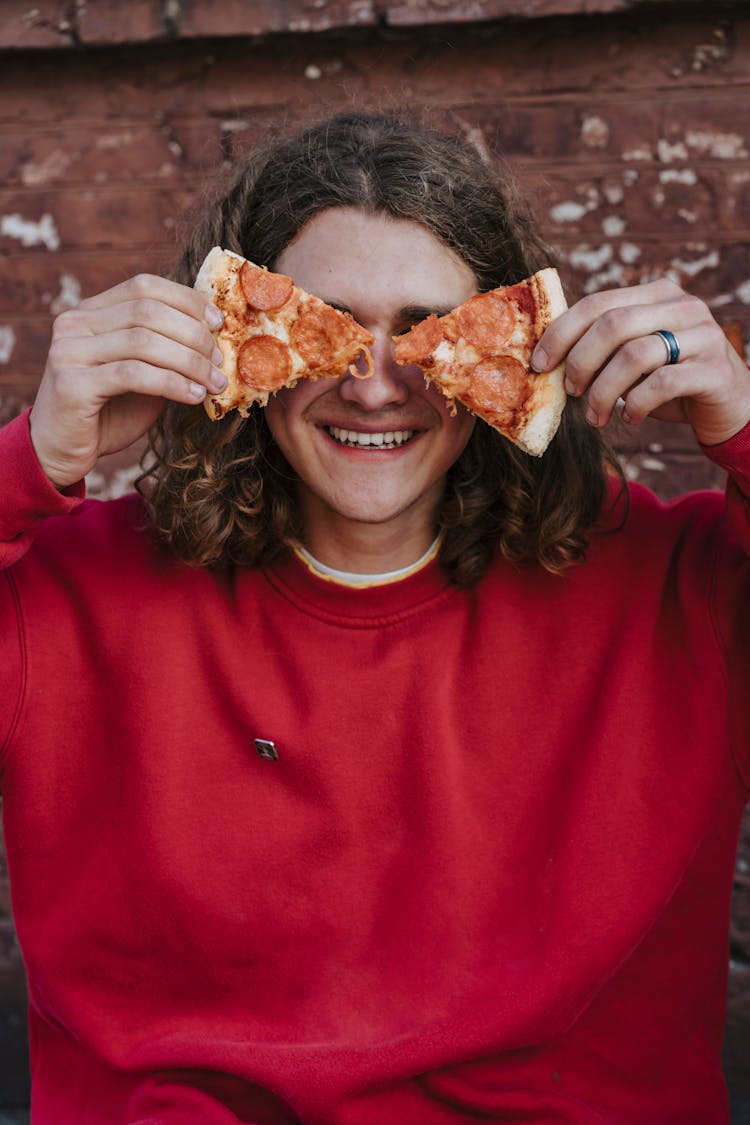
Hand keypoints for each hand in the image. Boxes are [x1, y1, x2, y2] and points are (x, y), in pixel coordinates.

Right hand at [29, 274, 225, 487]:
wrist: (63, 451)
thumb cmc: (109, 413)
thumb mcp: (143, 374)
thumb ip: (166, 351)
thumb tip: (215, 336)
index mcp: (90, 312)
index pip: (143, 287)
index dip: (186, 300)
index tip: (217, 323)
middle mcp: (74, 324)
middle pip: (147, 312)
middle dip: (194, 335)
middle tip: (220, 361)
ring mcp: (69, 351)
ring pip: (144, 342)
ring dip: (190, 362)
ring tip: (215, 383)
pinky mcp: (72, 384)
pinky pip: (134, 375)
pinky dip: (172, 383)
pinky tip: (194, 396)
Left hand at [533, 278, 749, 446]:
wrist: (729, 406)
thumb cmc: (669, 382)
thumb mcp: (633, 358)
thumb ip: (602, 348)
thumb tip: (546, 360)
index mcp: (656, 294)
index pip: (597, 303)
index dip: (561, 333)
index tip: (538, 364)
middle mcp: (682, 306)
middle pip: (613, 324)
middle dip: (580, 362)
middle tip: (570, 392)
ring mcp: (703, 335)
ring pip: (635, 354)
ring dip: (604, 391)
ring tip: (596, 415)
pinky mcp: (714, 369)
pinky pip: (662, 384)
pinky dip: (636, 405)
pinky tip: (629, 418)